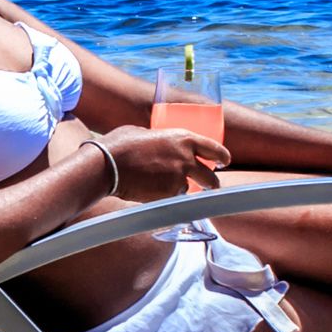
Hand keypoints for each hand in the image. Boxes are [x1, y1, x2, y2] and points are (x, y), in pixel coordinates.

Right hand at [100, 127, 225, 201]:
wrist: (108, 164)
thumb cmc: (121, 144)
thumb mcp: (145, 133)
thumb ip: (160, 140)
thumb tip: (160, 145)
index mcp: (183, 138)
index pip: (214, 149)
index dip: (222, 157)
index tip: (224, 162)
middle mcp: (186, 159)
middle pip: (210, 178)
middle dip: (211, 184)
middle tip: (209, 186)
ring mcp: (178, 179)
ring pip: (187, 189)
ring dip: (179, 189)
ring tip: (159, 184)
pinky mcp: (168, 195)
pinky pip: (172, 198)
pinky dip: (165, 197)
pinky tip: (149, 191)